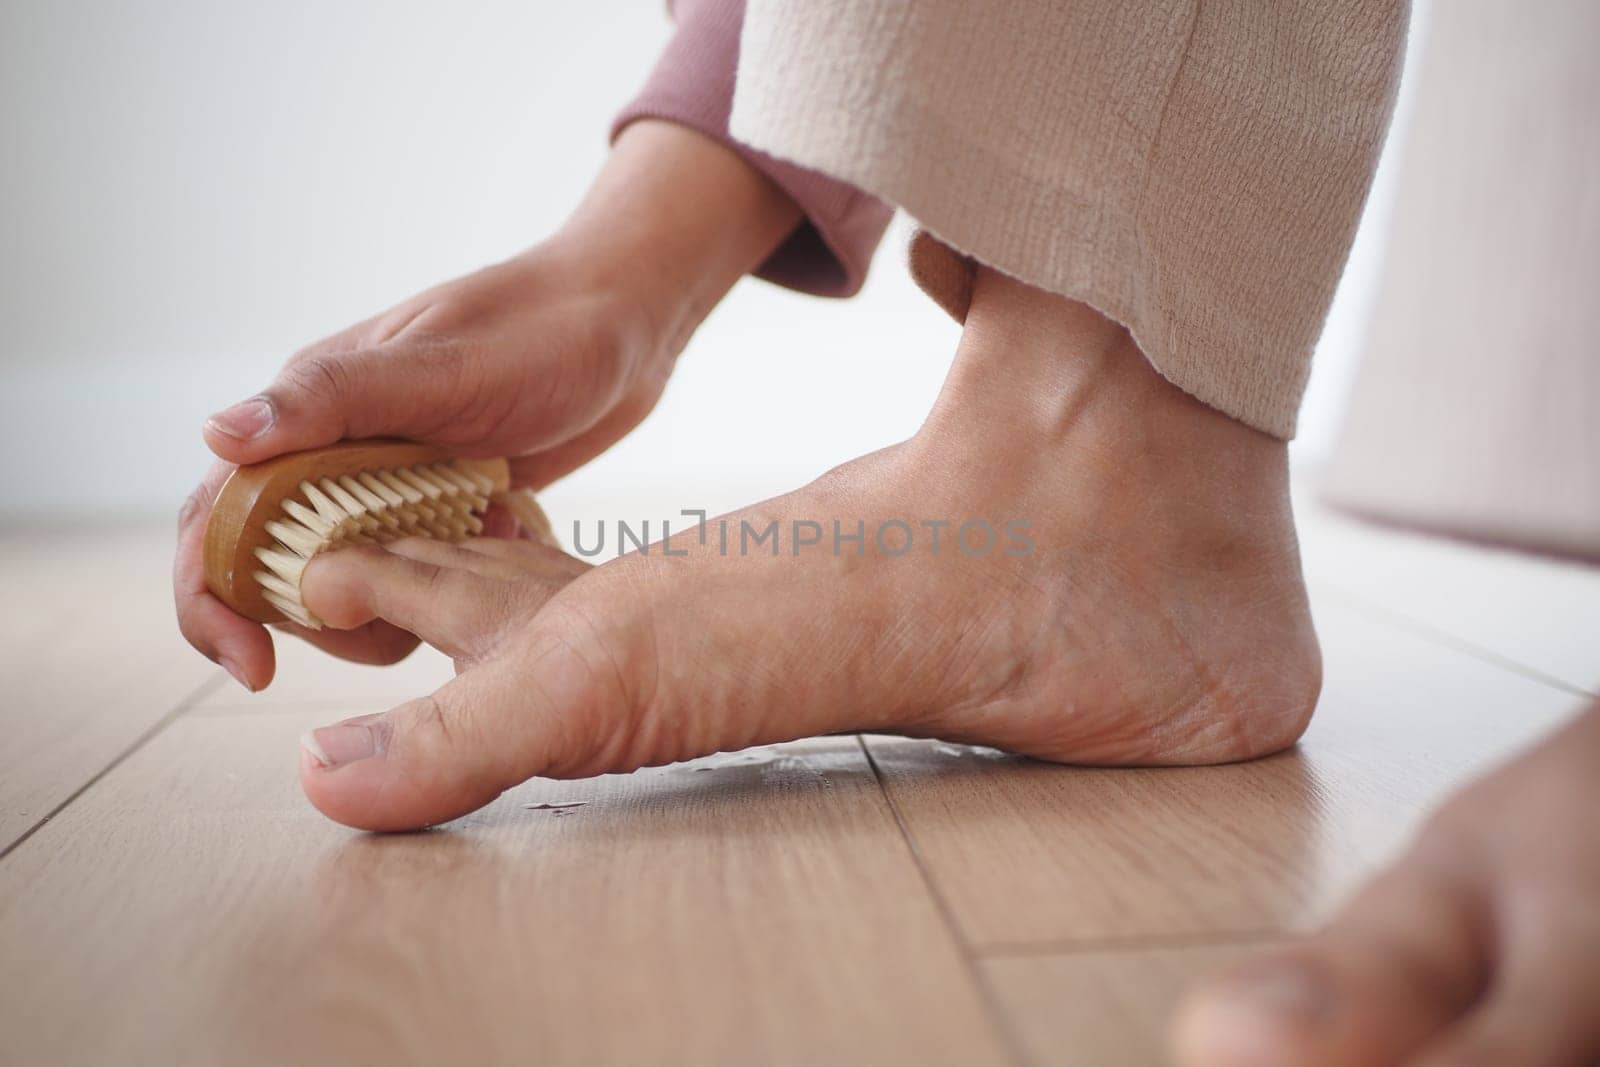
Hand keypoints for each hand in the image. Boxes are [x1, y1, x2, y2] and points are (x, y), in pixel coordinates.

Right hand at [176, 120, 800, 689]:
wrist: (626, 325)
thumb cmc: (541, 329)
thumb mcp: (441, 365)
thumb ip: (334, 399)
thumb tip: (217, 436)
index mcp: (309, 411)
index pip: (217, 519)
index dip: (212, 601)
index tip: (255, 666)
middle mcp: (334, 450)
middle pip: (269, 568)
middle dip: (307, 621)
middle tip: (386, 645)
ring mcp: (388, 481)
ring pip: (342, 582)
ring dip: (382, 610)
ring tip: (456, 584)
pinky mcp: (440, 503)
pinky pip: (411, 574)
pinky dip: (439, 589)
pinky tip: (497, 551)